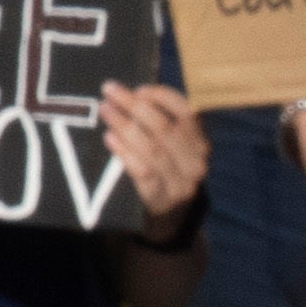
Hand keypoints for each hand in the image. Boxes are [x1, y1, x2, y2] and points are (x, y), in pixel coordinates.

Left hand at [101, 76, 206, 221]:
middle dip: (134, 106)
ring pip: (152, 149)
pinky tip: (109, 138)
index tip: (139, 88)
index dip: (163, 97)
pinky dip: (125, 152)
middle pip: (165, 128)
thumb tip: (131, 92)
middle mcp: (195, 162)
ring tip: (105, 110)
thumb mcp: (171, 146)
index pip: (188, 113)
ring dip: (125, 126)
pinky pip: (142, 172)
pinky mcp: (161, 199)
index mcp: (200, 143)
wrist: (169, 217)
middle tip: (109, 90)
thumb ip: (159, 122)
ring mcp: (180, 183)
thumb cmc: (164, 170)